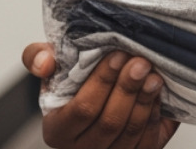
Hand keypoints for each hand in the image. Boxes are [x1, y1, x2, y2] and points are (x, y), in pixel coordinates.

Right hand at [22, 42, 178, 148]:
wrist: (100, 97)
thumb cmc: (75, 85)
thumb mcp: (54, 67)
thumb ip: (38, 57)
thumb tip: (46, 62)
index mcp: (58, 130)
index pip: (82, 109)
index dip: (102, 82)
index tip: (118, 55)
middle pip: (109, 123)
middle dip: (127, 90)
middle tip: (141, 62)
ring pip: (129, 133)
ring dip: (144, 102)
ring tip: (153, 76)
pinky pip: (147, 142)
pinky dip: (155, 117)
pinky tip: (158, 95)